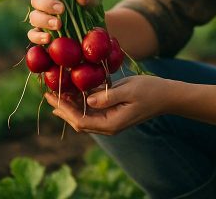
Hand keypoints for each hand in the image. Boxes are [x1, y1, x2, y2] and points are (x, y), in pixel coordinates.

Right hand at [27, 0, 97, 44]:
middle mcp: (43, 14)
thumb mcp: (92, 4)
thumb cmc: (90, 14)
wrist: (95, 33)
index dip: (47, 3)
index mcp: (50, 2)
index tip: (62, 8)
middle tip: (59, 23)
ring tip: (57, 29)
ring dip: (43, 26)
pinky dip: (38, 38)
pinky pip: (34, 38)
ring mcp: (42, 28)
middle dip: (45, 17)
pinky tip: (48, 39)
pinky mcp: (43, 41)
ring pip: (33, 26)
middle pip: (34, 13)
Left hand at [45, 75, 174, 134]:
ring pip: (84, 117)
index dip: (64, 109)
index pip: (80, 120)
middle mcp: (109, 126)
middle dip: (62, 108)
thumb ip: (107, 96)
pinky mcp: (113, 114)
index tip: (52, 96)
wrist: (167, 96)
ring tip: (56, 93)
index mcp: (111, 124)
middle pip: (78, 121)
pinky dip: (81, 103)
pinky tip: (74, 93)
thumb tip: (87, 100)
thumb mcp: (129, 90)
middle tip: (48, 94)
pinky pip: (92, 111)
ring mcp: (111, 121)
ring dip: (70, 106)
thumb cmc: (150, 91)